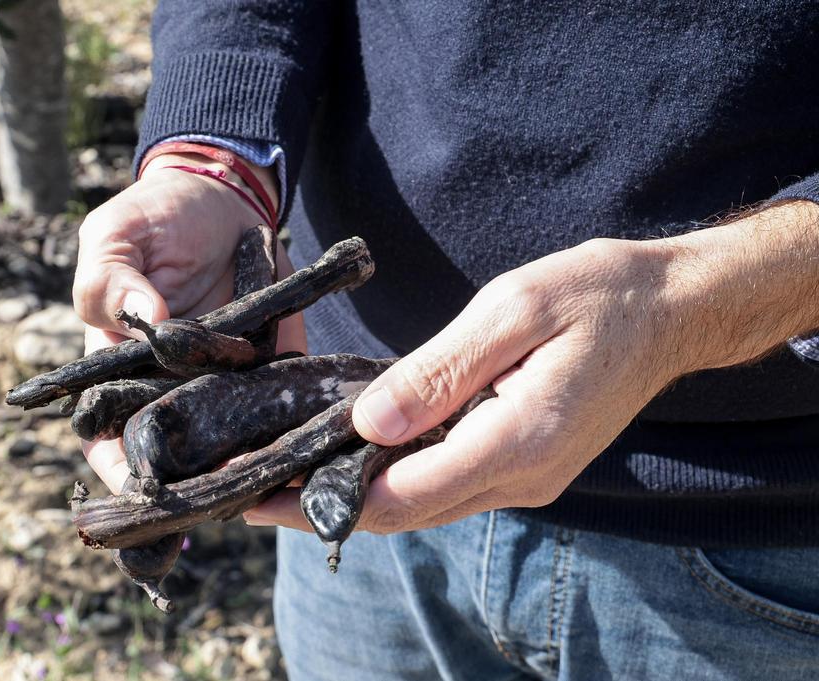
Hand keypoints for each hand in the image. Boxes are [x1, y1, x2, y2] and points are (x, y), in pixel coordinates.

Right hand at [74, 152, 305, 492]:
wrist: (224, 199)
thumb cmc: (154, 219)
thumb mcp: (115, 235)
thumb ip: (111, 279)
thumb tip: (146, 321)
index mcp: (118, 373)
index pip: (107, 440)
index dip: (119, 472)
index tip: (143, 486)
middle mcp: (170, 394)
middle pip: (176, 462)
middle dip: (199, 483)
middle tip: (226, 485)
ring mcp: (224, 390)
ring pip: (233, 450)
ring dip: (253, 467)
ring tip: (274, 472)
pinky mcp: (273, 374)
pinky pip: (283, 414)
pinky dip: (297, 432)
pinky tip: (313, 443)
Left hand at [247, 200, 818, 531]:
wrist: (666, 311)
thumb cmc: (593, 295)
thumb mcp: (511, 310)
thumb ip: (439, 372)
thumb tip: (368, 424)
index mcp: (520, 438)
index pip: (405, 493)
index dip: (326, 499)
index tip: (261, 493)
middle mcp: (523, 477)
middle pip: (404, 513)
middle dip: (324, 509)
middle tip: (251, 495)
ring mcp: (526, 479)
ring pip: (422, 506)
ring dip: (353, 499)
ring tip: (282, 480)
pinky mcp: (524, 468)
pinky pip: (445, 487)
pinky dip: (392, 482)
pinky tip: (349, 461)